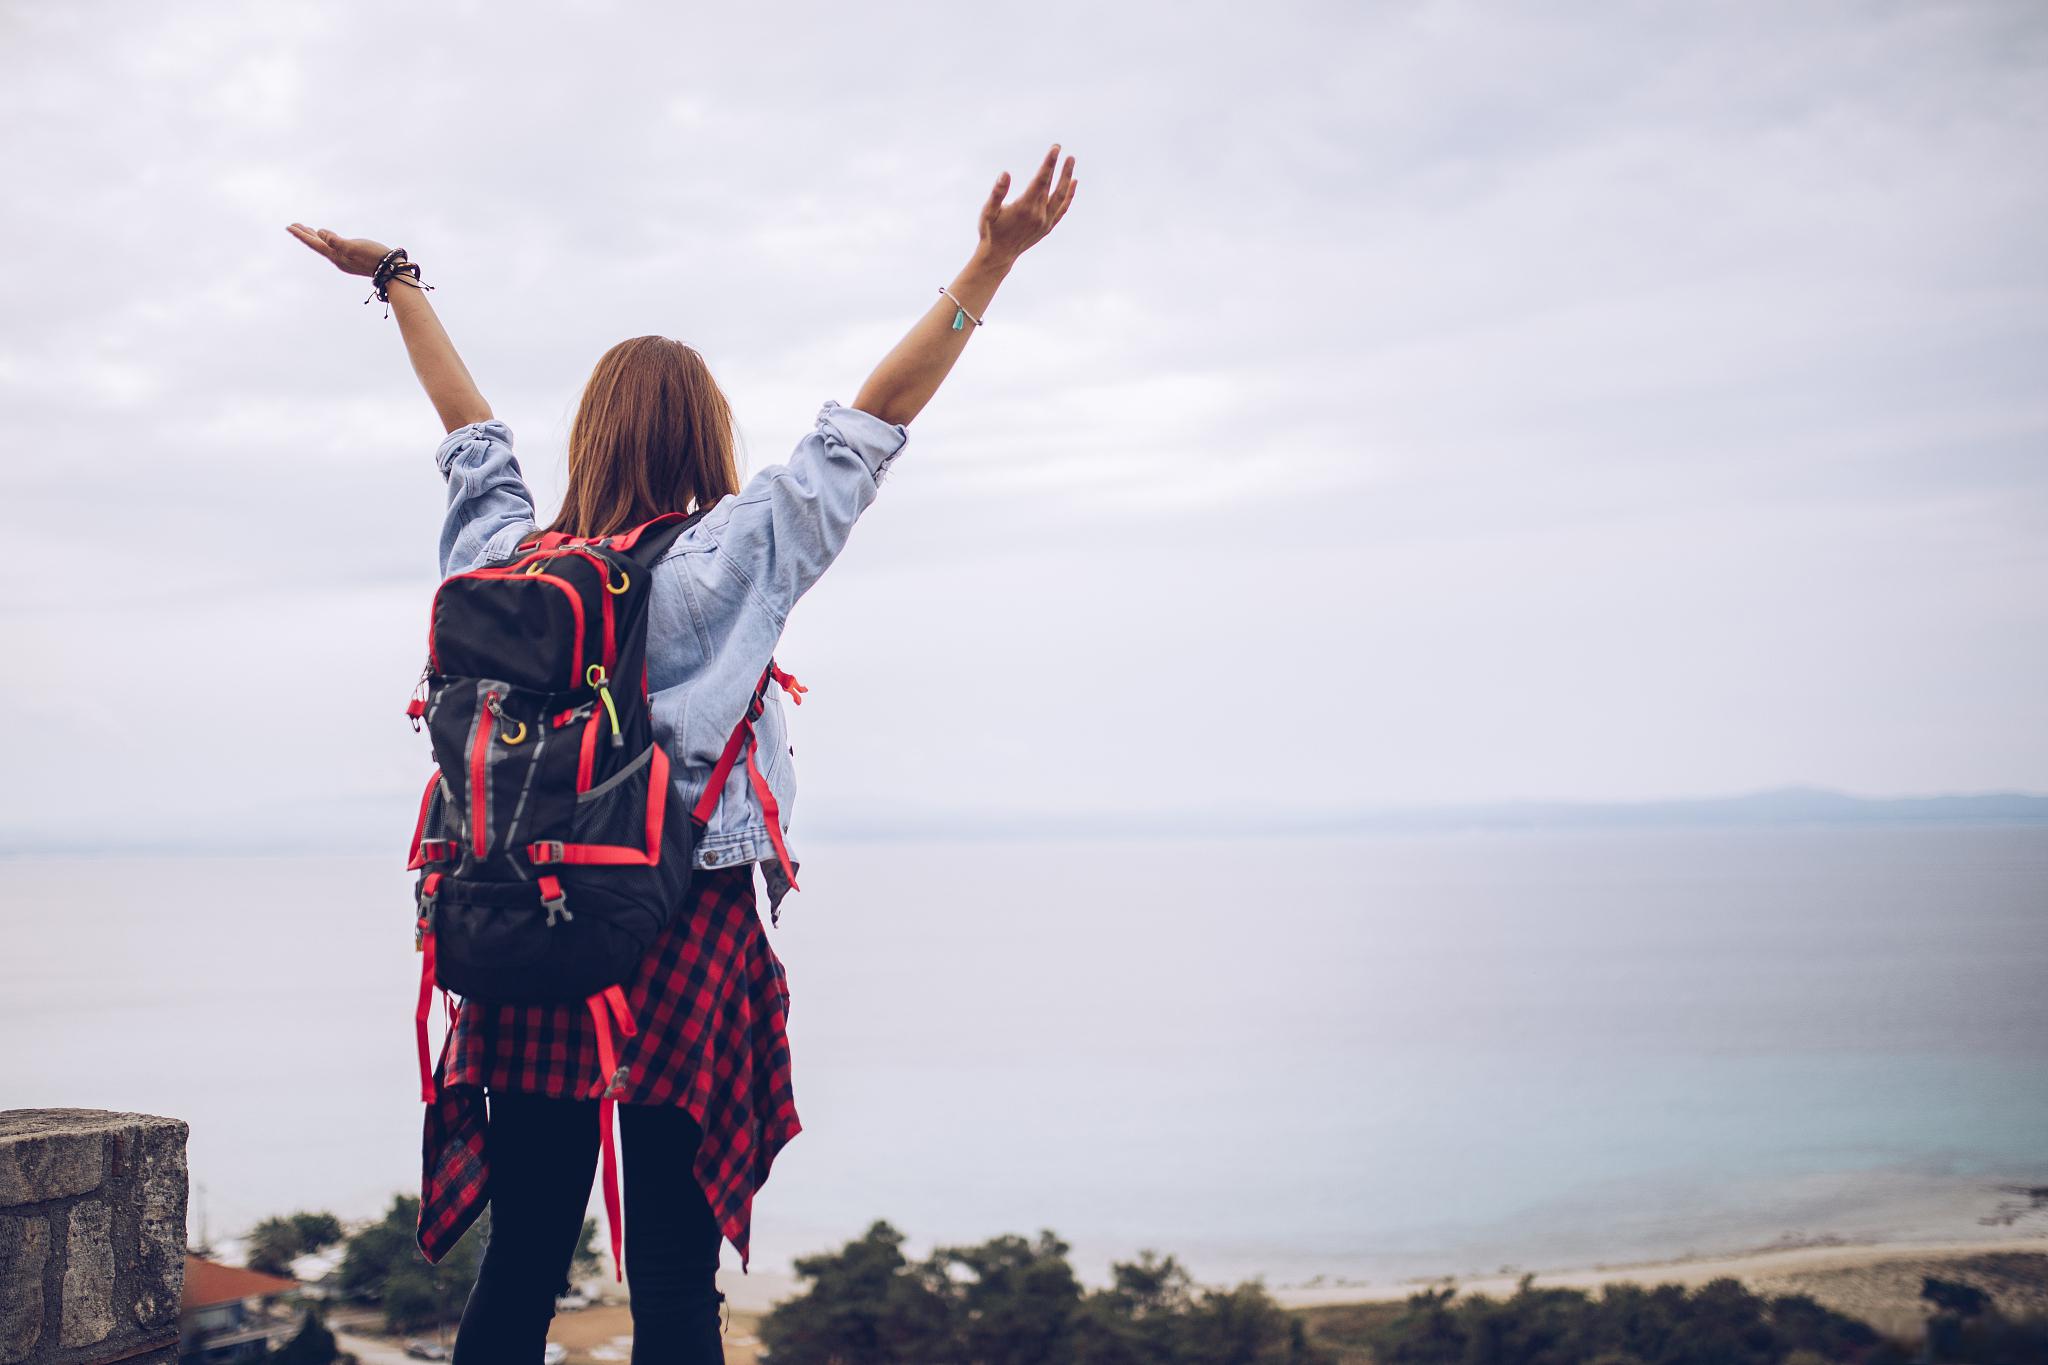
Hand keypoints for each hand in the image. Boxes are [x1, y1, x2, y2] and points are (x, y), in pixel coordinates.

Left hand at [285, 223, 392, 277]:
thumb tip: (320, 232)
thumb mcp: (353, 247)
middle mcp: (338, 259)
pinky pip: (335, 248)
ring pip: (326, 247)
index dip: (301, 234)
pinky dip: (328, 241)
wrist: (391, 271)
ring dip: (316, 238)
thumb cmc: (374, 257)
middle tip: (293, 225)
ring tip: (309, 230)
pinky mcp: (353, 259)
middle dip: (305, 235)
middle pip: (317, 245)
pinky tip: (331, 239)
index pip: (314, 243)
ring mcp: (345, 260)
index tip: (289, 226)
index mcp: (335, 255)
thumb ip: (335, 241)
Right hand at [977, 143, 1076, 265]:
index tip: (1055, 148)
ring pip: (1060, 196)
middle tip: (1060, 147)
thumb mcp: (988, 212)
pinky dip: (1069, 196)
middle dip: (1057, 166)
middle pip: (1052, 185)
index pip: (1041, 180)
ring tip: (1071, 160)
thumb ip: (997, 193)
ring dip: (1067, 178)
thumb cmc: (991, 231)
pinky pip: (1062, 209)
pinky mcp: (1047, 227)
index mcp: (1024, 207)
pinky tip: (1073, 182)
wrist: (999, 255)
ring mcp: (1045, 222)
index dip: (1049, 163)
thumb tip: (1005, 174)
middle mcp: (1038, 214)